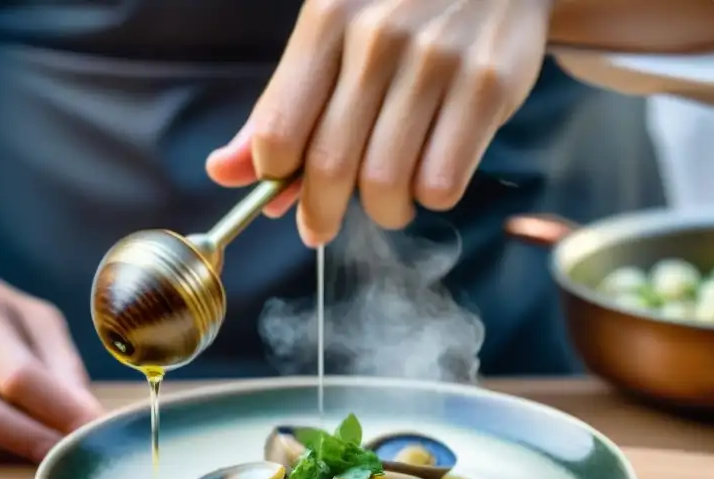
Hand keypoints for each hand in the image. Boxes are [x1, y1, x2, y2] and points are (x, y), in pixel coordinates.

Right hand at [0, 281, 103, 461]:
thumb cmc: (0, 324)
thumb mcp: (38, 325)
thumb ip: (64, 368)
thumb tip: (89, 420)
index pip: (19, 376)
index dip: (59, 411)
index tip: (93, 433)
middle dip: (33, 441)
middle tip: (69, 458)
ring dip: (7, 450)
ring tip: (40, 447)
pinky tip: (0, 450)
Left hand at [206, 0, 550, 246]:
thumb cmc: (404, 9)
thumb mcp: (333, 35)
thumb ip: (280, 105)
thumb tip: (225, 171)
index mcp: (328, 19)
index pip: (278, 131)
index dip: (275, 182)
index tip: (286, 195)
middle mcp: (378, 36)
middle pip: (329, 167)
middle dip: (322, 213)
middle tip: (326, 222)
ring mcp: (436, 59)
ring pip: (385, 184)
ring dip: (382, 211)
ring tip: (388, 198)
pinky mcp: (488, 85)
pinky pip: (441, 183)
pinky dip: (430, 198)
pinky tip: (430, 174)